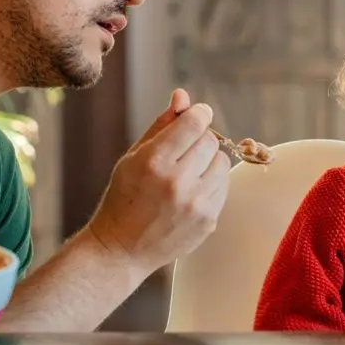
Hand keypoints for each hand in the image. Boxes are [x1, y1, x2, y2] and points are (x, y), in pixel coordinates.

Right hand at [87, 88, 231, 274]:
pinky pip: (223, 186)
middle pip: (210, 141)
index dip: (199, 113)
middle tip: (184, 150)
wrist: (121, 249)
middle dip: (200, 139)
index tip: (197, 114)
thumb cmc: (124, 196)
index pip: (195, 123)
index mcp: (154, 162)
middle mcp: (177, 183)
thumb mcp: (133, 156)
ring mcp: (196, 205)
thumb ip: (162, 125)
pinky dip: (211, 182)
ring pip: (222, 162)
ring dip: (208, 161)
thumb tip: (183, 96)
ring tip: (187, 172)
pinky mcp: (208, 221)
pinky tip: (191, 191)